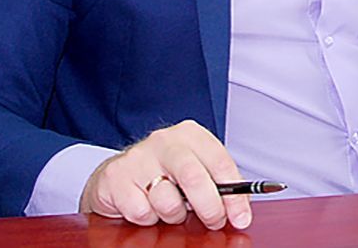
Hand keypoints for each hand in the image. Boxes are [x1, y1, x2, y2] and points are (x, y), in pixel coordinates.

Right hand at [79, 120, 251, 230]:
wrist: (118, 175)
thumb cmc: (163, 173)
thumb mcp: (193, 169)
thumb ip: (216, 183)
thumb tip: (239, 212)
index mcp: (189, 134)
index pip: (220, 161)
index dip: (234, 194)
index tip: (241, 217)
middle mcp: (164, 140)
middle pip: (194, 177)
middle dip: (209, 207)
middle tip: (213, 221)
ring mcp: (139, 157)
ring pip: (167, 200)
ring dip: (173, 214)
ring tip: (169, 207)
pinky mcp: (117, 177)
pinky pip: (142, 211)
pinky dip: (148, 218)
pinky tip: (146, 206)